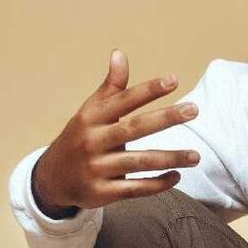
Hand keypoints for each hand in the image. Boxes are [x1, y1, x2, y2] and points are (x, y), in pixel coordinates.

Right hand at [33, 50, 202, 211]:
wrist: (52, 179)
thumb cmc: (79, 138)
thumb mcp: (90, 112)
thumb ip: (110, 87)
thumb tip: (119, 53)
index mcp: (91, 118)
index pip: (123, 100)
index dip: (148, 90)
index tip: (174, 80)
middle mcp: (92, 142)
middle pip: (134, 128)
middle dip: (166, 118)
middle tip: (194, 110)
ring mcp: (96, 169)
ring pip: (140, 162)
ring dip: (170, 158)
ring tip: (195, 156)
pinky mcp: (101, 193)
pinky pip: (135, 189)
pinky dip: (158, 184)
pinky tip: (176, 177)